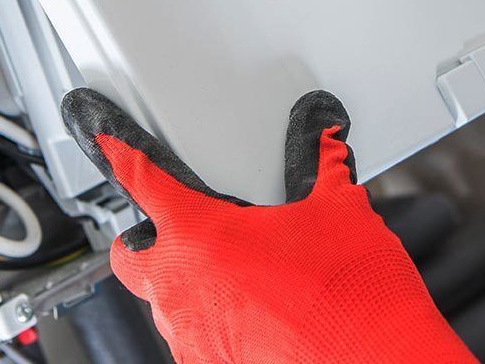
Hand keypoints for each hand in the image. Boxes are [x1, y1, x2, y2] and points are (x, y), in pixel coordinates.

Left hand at [61, 88, 475, 363]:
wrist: (379, 358)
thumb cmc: (353, 295)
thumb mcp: (340, 210)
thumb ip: (322, 168)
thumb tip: (326, 144)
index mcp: (201, 235)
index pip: (142, 181)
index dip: (120, 155)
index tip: (105, 142)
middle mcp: (182, 288)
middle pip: (131, 253)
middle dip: (150, 235)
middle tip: (186, 225)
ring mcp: (192, 337)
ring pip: (161, 301)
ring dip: (186, 282)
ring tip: (235, 272)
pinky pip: (191, 338)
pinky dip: (211, 320)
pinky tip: (250, 312)